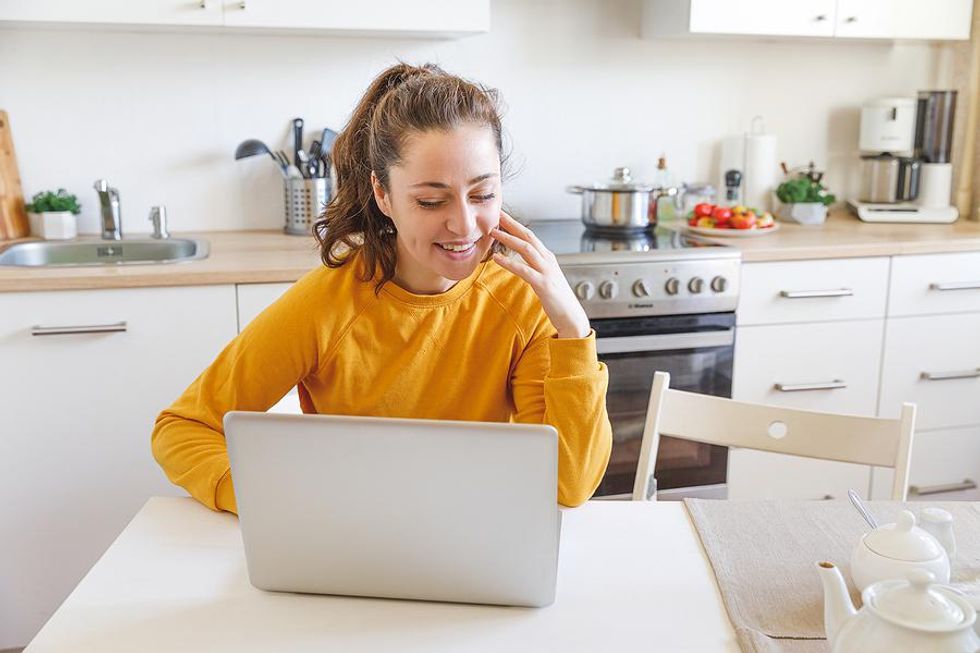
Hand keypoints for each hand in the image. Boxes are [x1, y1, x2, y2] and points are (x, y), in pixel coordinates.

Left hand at [490, 211, 590, 338]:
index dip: (515, 224)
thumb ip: (534, 265)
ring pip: (526, 249)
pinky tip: (497, 258)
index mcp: (547, 257)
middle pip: (528, 235)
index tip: (501, 216)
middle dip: (512, 223)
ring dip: (509, 239)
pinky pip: (524, 270)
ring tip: (493, 233)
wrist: (571, 316)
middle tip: (496, 213)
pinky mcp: (544, 284)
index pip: (529, 235)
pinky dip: (510, 263)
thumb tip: (519, 259)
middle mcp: (548, 260)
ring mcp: (547, 271)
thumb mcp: (545, 276)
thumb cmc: (556, 298)